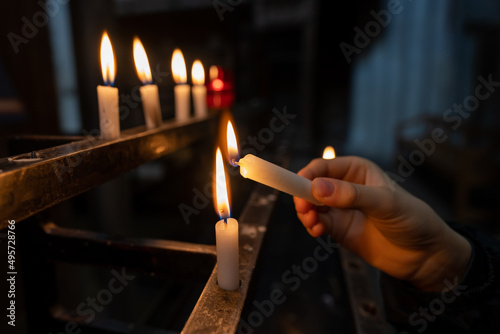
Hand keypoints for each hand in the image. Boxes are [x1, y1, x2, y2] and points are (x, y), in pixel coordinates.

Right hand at [293, 156, 471, 290]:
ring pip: (311, 206)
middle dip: (303, 196)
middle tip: (304, 210)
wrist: (425, 256)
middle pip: (312, 186)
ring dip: (306, 213)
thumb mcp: (384, 203)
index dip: (307, 174)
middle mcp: (345, 187)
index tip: (296, 186)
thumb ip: (351, 195)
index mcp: (357, 171)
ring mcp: (341, 209)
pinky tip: (317, 231)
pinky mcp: (339, 229)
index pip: (323, 167)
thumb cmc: (412, 220)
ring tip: (312, 223)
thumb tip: (317, 188)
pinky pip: (317, 223)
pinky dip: (312, 226)